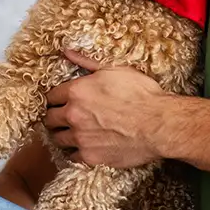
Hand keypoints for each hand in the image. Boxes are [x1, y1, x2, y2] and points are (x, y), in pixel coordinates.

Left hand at [43, 51, 167, 167]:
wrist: (159, 124)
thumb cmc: (141, 94)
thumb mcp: (114, 70)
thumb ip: (86, 63)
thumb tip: (67, 52)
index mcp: (76, 91)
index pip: (50, 97)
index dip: (56, 99)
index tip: (60, 102)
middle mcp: (73, 115)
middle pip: (49, 119)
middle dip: (55, 118)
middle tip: (63, 119)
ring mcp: (81, 138)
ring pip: (58, 139)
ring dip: (63, 136)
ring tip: (73, 133)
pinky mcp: (91, 156)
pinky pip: (73, 157)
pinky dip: (76, 152)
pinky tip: (85, 146)